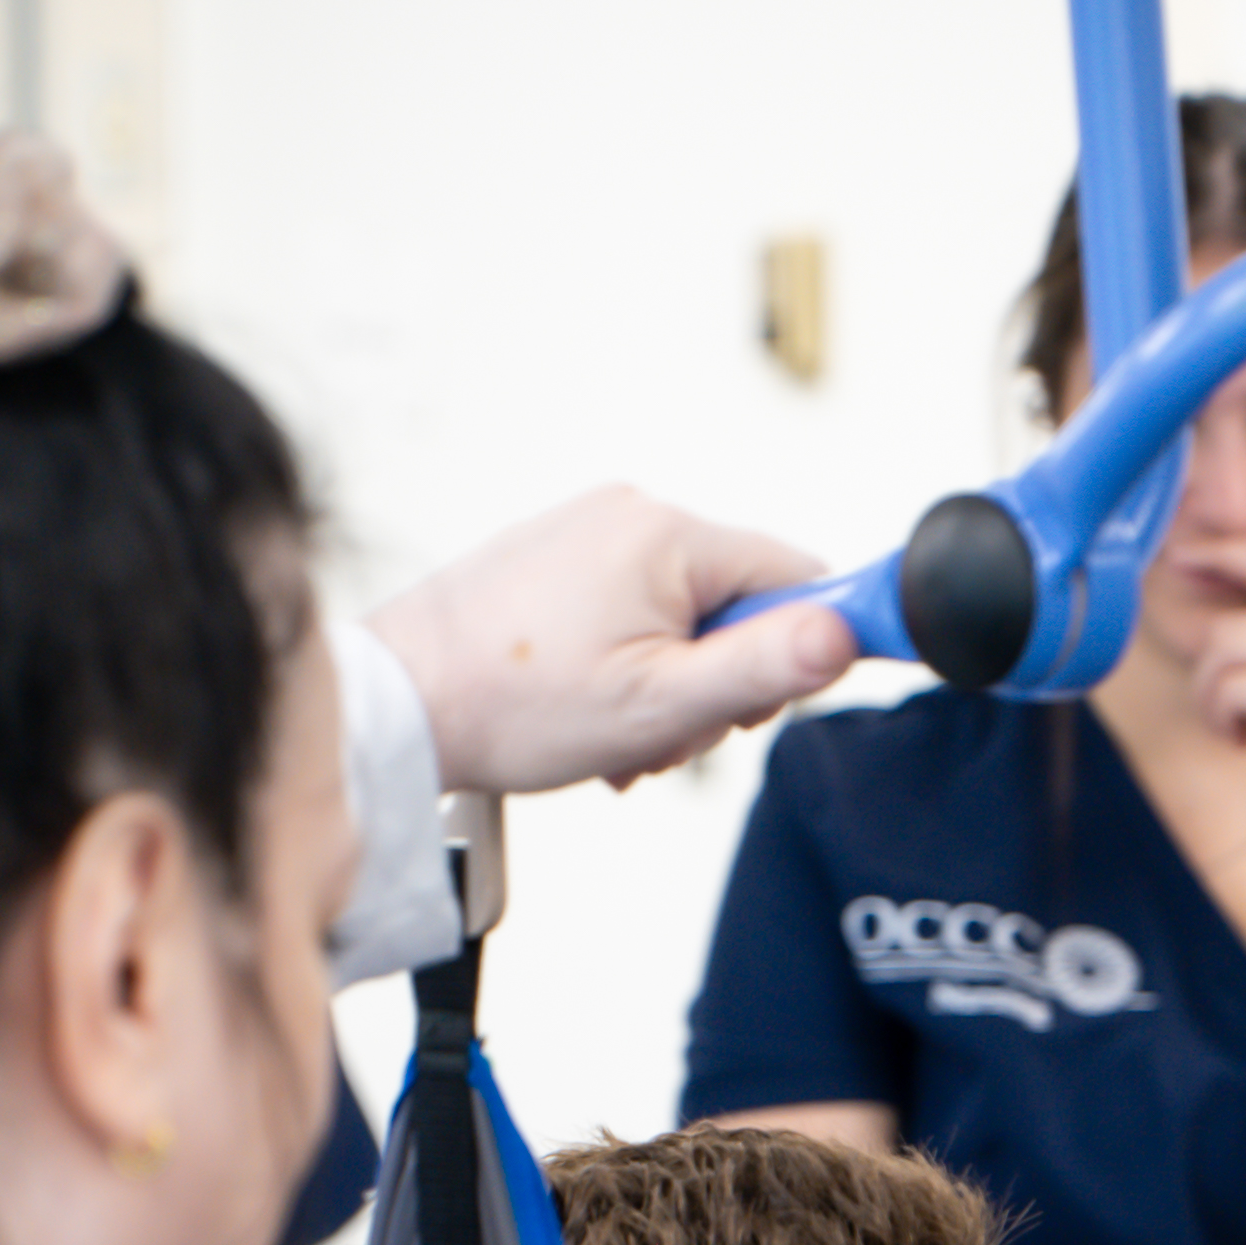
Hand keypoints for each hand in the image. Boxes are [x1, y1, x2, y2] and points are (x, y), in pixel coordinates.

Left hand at [369, 485, 861, 794]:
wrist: (399, 701)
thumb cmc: (512, 705)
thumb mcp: (659, 704)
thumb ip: (762, 668)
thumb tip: (846, 633)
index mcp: (667, 535)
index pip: (796, 576)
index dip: (801, 647)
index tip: (770, 699)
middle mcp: (631, 512)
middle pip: (738, 600)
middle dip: (718, 679)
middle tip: (663, 732)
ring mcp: (590, 529)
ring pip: (684, 614)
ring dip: (670, 684)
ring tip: (615, 729)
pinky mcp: (559, 553)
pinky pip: (633, 608)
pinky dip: (628, 663)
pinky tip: (589, 706)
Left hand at [1176, 542, 1245, 873]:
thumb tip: (1215, 590)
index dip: (1222, 553)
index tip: (1182, 556)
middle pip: (1231, 621)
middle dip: (1210, 672)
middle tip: (1226, 712)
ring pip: (1222, 650)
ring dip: (1212, 698)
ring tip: (1237, 727)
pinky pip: (1225, 686)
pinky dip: (1220, 719)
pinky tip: (1244, 742)